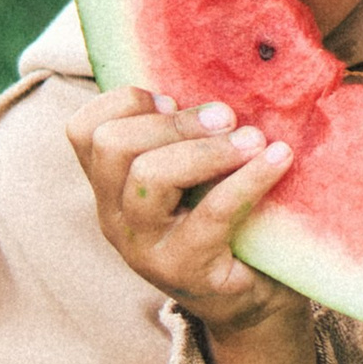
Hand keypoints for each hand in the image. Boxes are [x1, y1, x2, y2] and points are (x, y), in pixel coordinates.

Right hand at [67, 87, 319, 363]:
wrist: (258, 300)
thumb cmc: (230, 221)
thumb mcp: (196, 174)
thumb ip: (188, 133)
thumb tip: (225, 63)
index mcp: (110, 188)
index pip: (83, 131)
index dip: (125, 101)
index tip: (173, 99)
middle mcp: (115, 218)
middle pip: (113, 146)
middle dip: (173, 121)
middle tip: (227, 118)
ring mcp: (144, 249)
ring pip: (149, 177)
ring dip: (207, 149)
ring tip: (253, 141)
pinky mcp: (185, 272)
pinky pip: (211, 214)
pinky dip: (249, 179)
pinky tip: (279, 159)